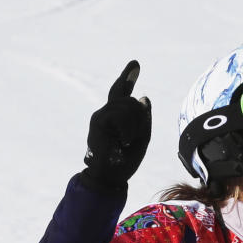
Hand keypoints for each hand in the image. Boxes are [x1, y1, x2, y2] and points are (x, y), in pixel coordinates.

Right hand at [79, 61, 151, 192]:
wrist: (110, 177)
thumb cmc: (126, 161)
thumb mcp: (142, 137)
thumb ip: (144, 118)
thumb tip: (143, 97)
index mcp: (116, 117)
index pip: (122, 93)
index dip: (128, 77)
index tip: (136, 64)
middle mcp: (107, 113)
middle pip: (131, 100)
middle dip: (140, 118)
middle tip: (132, 139)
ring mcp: (101, 115)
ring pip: (128, 105)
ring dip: (135, 125)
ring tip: (127, 141)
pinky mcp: (98, 120)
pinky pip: (121, 114)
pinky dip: (128, 129)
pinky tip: (124, 141)